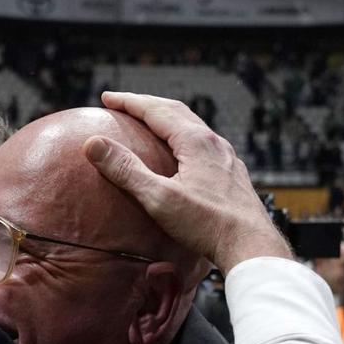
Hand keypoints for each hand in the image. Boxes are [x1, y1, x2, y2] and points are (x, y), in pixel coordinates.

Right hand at [83, 91, 290, 273]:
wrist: (250, 245)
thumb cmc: (206, 224)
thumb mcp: (159, 198)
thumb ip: (126, 170)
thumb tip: (93, 144)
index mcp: (196, 141)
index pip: (156, 110)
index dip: (129, 102)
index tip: (106, 98)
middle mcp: (214, 142)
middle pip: (176, 112)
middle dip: (147, 105)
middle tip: (123, 105)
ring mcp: (227, 158)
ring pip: (194, 128)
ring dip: (168, 120)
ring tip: (150, 125)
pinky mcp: (233, 175)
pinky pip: (205, 146)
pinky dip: (184, 139)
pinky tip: (182, 156)